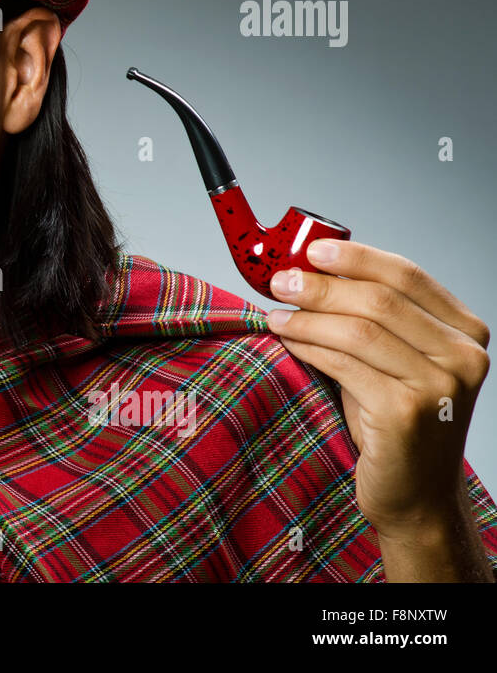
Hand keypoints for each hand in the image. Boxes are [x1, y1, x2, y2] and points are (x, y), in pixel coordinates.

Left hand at [264, 240, 489, 537]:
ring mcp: (439, 386)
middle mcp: (463, 356)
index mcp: (465, 332)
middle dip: (321, 285)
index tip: (312, 248)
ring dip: (307, 317)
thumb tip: (310, 270)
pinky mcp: (407, 412)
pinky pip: (344, 365)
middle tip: (279, 280)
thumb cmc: (395, 421)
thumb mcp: (394, 360)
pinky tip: (288, 342)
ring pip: (358, 331)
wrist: (415, 493)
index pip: (407, 275)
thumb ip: (371, 318)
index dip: (356, 257)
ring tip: (275, 314)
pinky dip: (309, 347)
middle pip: (379, 299)